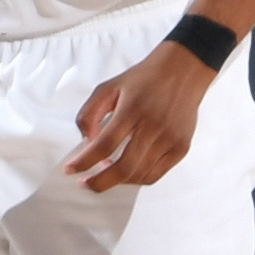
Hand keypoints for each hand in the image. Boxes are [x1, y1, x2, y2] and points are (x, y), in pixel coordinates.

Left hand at [65, 42, 212, 191]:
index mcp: (132, 109)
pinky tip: (126, 172)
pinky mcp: (181, 147)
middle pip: (123, 168)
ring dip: (117, 181)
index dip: (84, 162)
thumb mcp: (109, 87)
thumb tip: (85, 142)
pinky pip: (155, 175)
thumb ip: (90, 113)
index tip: (70, 170)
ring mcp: (170, 139)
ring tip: (105, 172)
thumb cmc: (144, 79)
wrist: (184, 71)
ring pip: (138, 175)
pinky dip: (136, 179)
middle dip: (99, 182)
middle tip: (85, 183)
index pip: (104, 145)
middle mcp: (153, 126)